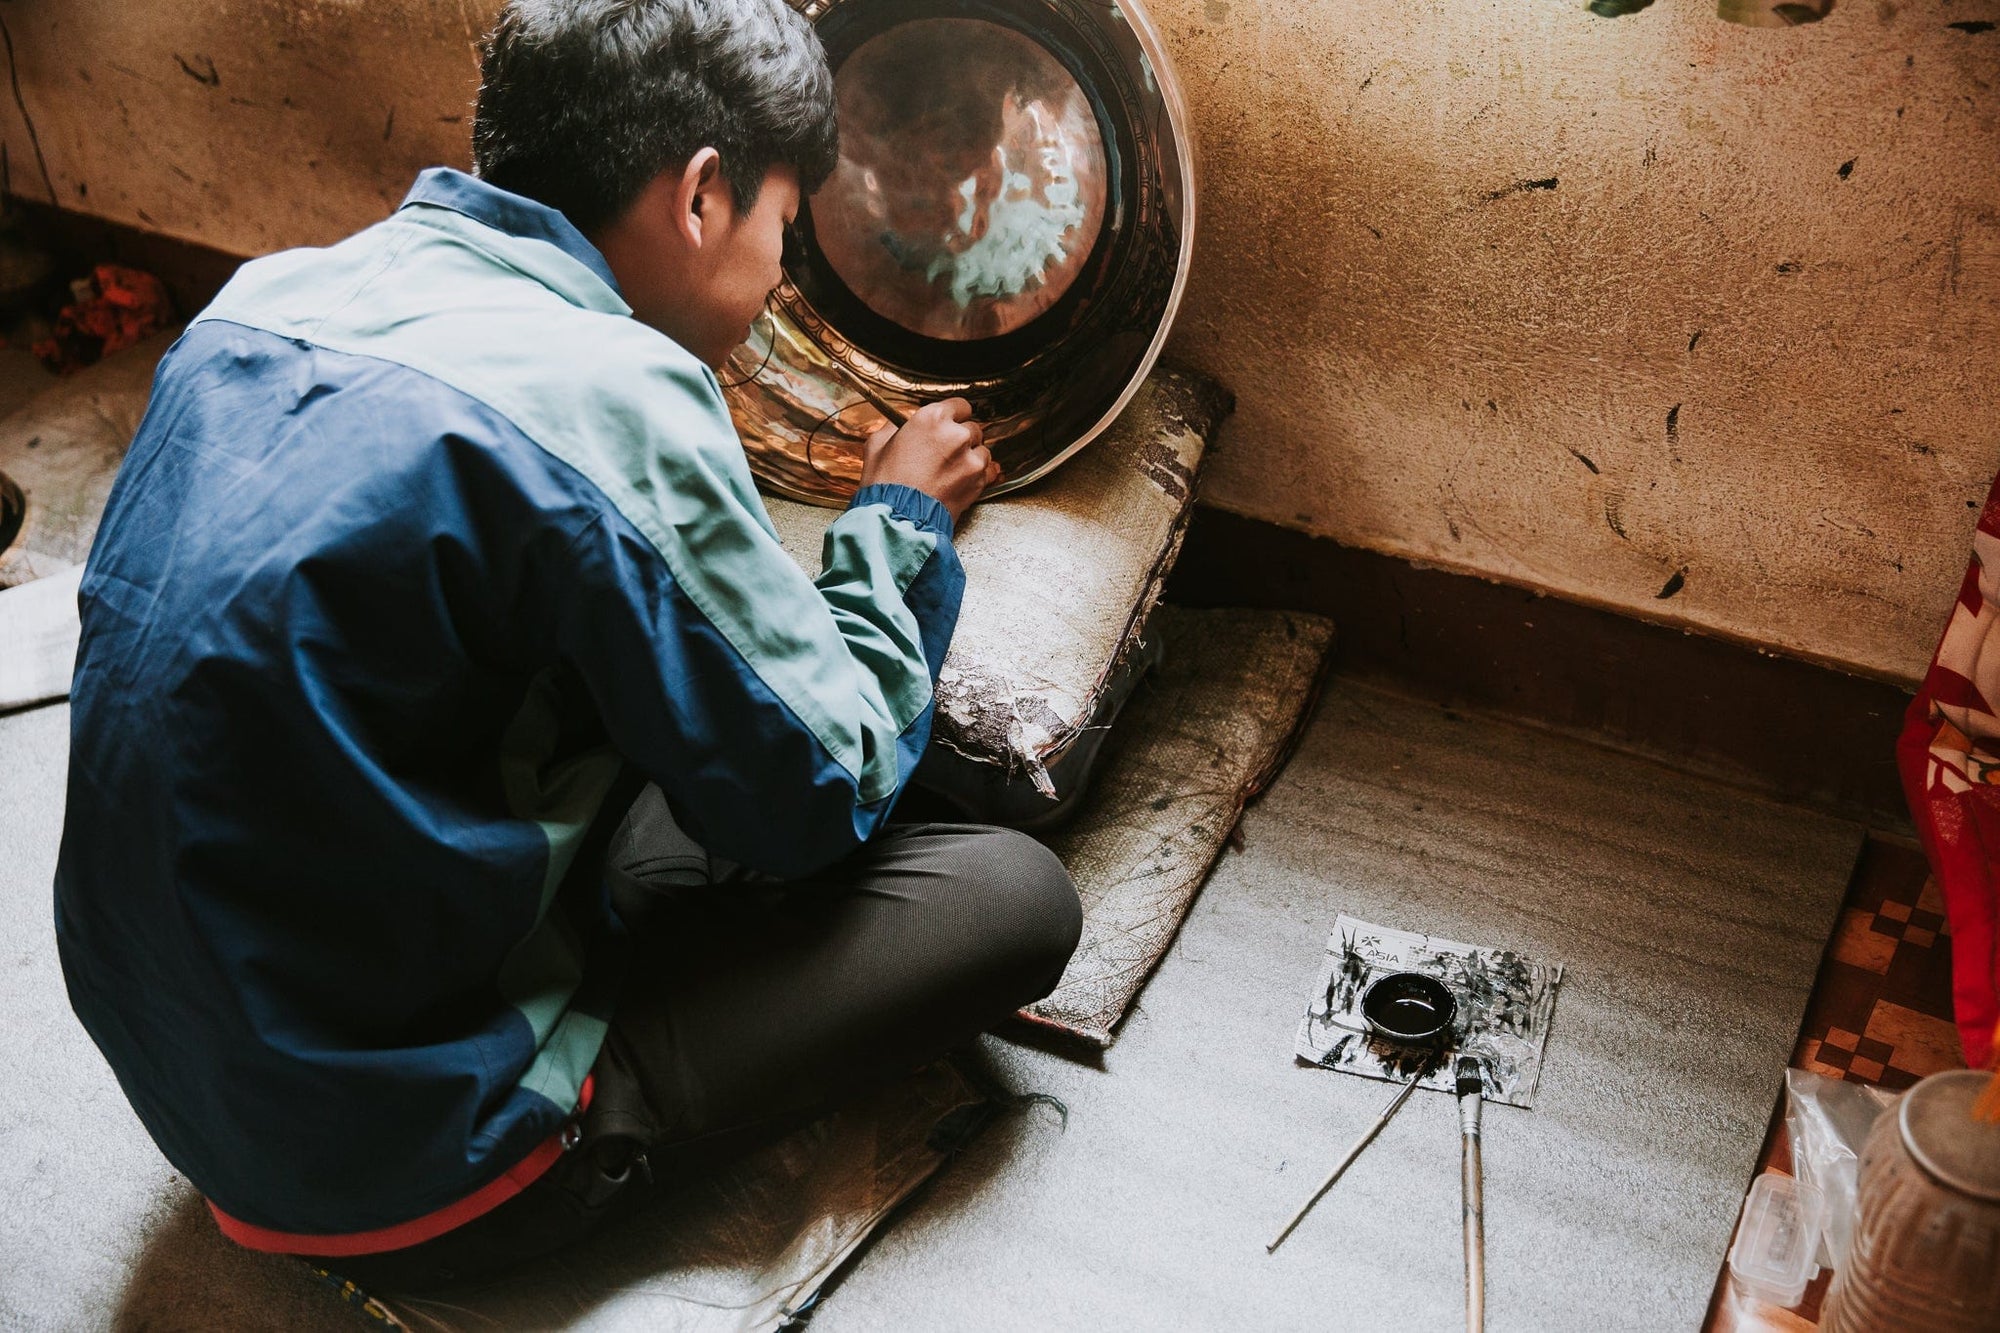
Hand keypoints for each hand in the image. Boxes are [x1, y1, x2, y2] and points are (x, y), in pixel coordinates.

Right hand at [857, 397, 1000, 524]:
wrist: (899, 518)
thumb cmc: (886, 484)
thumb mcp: (877, 445)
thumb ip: (893, 427)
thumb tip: (899, 425)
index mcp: (932, 418)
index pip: (959, 406)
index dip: (954, 416)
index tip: (951, 424)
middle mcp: (956, 434)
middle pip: (972, 428)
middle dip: (961, 439)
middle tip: (945, 453)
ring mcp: (971, 458)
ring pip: (982, 449)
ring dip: (971, 457)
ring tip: (951, 471)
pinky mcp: (979, 480)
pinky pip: (989, 470)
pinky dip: (980, 474)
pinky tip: (963, 480)